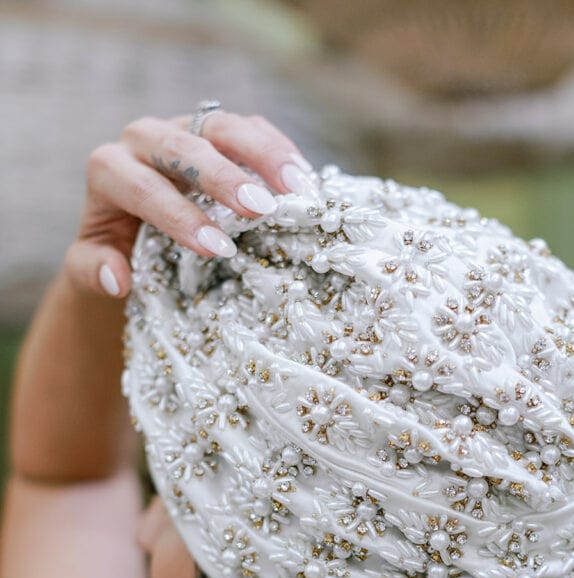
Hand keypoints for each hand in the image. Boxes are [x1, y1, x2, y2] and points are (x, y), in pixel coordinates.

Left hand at [63, 110, 312, 298]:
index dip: (178, 216)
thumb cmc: (116, 251)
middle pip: (183, 146)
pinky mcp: (219, 130)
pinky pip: (251, 128)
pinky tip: (305, 182)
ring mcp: (185, 128)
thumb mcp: (91, 267)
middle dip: (224, 178)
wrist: (133, 226)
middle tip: (262, 210)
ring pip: (222, 125)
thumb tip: (117, 277)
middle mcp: (144, 140)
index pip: (140, 186)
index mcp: (109, 169)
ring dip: (264, 155)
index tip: (217, 249)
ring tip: (298, 189)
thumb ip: (91, 270)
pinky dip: (279, 151)